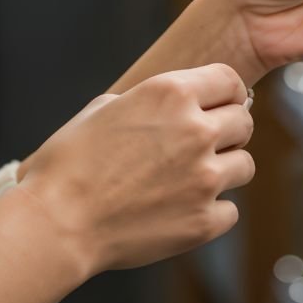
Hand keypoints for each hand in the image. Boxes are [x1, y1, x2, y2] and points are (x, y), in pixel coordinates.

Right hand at [16, 64, 253, 275]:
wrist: (58, 221)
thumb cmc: (69, 163)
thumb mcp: (104, 108)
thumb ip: (149, 102)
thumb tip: (170, 107)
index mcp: (171, 94)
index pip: (230, 81)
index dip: (227, 94)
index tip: (222, 105)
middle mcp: (195, 130)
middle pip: (244, 122)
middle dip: (228, 131)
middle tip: (204, 145)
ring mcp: (204, 178)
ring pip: (245, 166)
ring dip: (224, 170)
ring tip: (191, 180)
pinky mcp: (204, 221)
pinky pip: (230, 210)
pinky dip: (211, 211)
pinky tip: (181, 210)